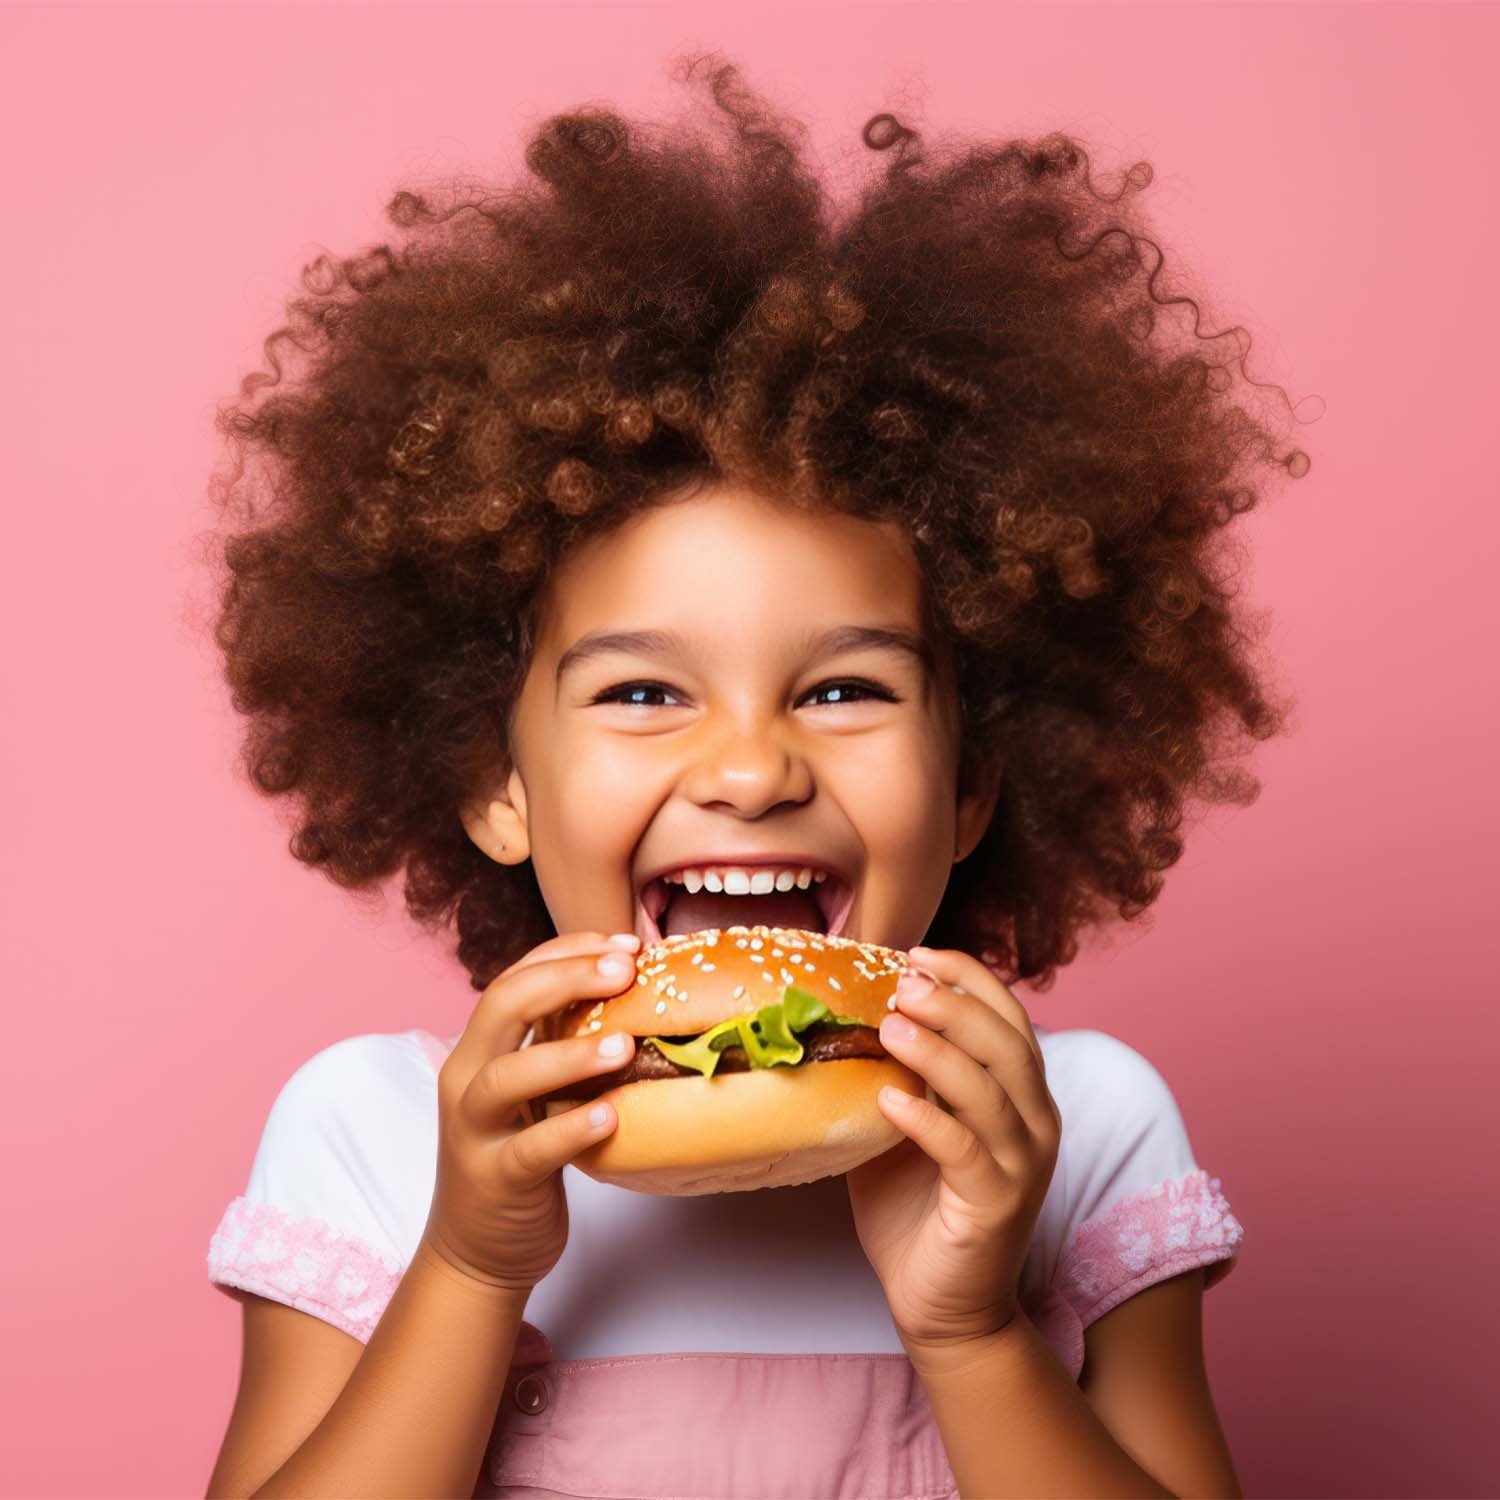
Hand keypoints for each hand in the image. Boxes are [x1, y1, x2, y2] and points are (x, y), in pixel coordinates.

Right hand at [421, 929, 641, 1295]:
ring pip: (506, 1077)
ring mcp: (475, 1132)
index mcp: (479, 1048)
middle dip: (565, 978)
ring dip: (567, 1054)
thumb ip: (560, 1043)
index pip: (514, 977)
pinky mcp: (495, 1181)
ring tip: (624, 1045)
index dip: (567, 951)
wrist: (477, 1250)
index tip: (625, 943)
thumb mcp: (533, 1092)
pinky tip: (611, 1117)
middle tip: (626, 970)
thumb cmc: (520, 1155)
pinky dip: (569, 1130)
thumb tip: (635, 990)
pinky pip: (529, 1150)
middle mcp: (467, 1079)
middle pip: (502, 1007)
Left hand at [846, 944, 1060, 1359]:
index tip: (918, 954)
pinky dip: (928, 1119)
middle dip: (955, 1003)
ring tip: (890, 1027)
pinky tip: (888, 1101)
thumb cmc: (916, 1207)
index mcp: (1019, 1094)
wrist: (941, 1304)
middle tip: (902, 983)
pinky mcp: (996, 1205)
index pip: (1009, 1015)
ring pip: (992, 1090)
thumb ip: (895, 1071)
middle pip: (1007, 1042)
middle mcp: (1034, 1122)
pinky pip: (966, 1151)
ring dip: (941, 1051)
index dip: (969, 977)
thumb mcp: (903, 1122)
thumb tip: (842, 1013)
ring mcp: (1021, 1165)